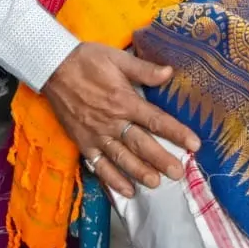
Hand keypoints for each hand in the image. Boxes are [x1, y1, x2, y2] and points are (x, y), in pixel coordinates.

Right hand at [41, 42, 199, 197]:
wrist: (53, 67)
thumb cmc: (88, 60)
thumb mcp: (117, 57)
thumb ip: (144, 69)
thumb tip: (170, 72)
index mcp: (124, 100)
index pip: (156, 120)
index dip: (177, 132)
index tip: (195, 144)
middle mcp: (112, 121)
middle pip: (142, 144)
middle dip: (162, 159)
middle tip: (179, 173)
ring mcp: (96, 134)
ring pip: (122, 158)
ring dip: (140, 172)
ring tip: (156, 184)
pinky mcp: (83, 142)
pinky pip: (99, 165)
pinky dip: (112, 179)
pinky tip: (126, 190)